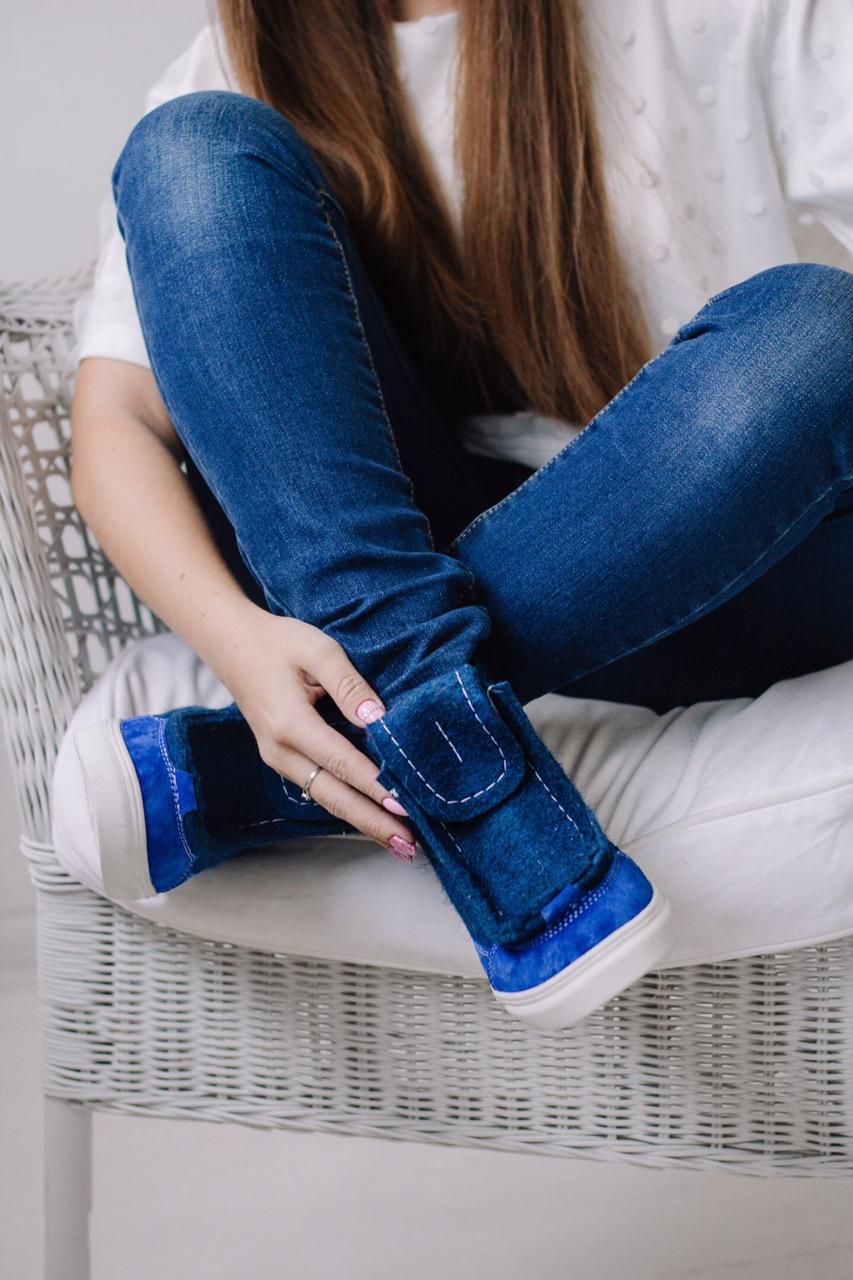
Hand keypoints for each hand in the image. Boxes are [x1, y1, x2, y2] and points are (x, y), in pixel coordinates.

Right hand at [211, 602, 417, 861]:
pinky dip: (348, 804)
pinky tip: (371, 814)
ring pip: (326, 798)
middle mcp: (281, 750)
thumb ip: (350, 685)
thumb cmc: (277, 642)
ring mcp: (279, 759)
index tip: (406, 807)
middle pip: (333, 796)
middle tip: (409, 846)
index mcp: (290, 723)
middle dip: (372, 822)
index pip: (342, 762)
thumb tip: (378, 719)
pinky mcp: (283, 759)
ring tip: (397, 840)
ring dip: (362, 820)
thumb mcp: (318, 650)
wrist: (232, 645)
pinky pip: (319, 788)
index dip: (375, 787)